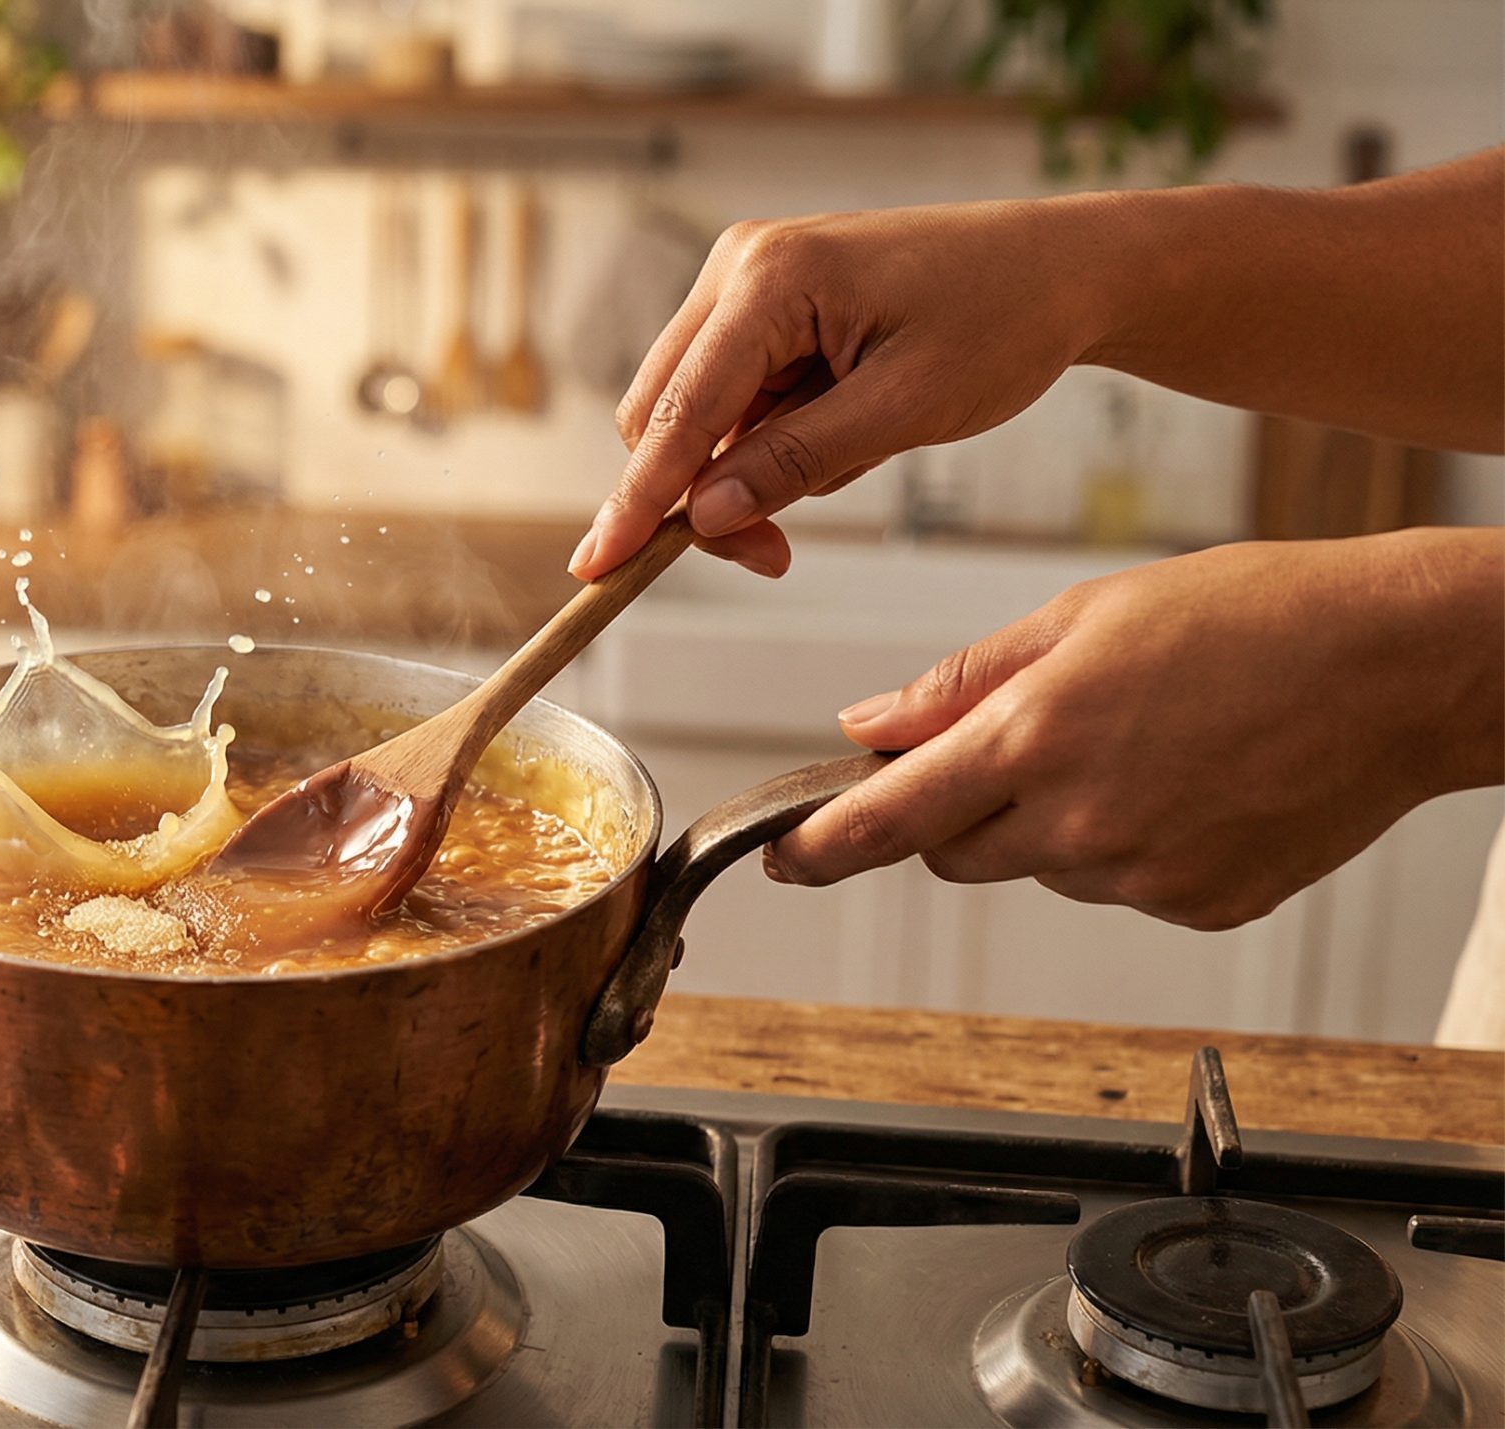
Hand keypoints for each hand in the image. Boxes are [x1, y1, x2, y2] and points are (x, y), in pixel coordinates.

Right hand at [572, 197, 1114, 579]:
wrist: (1061, 269)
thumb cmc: (1002, 321)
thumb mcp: (905, 410)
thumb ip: (794, 463)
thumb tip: (702, 515)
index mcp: (772, 276)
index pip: (680, 409)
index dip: (638, 498)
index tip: (595, 564)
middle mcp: (739, 264)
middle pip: (662, 411)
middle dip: (700, 494)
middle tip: (771, 555)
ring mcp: (746, 278)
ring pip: (691, 409)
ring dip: (738, 468)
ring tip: (842, 469)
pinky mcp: (763, 301)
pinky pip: (730, 394)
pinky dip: (764, 438)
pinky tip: (836, 432)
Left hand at [766, 530, 1504, 930]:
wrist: (1405, 667)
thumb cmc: (1257, 615)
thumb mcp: (1084, 615)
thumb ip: (963, 682)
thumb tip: (867, 727)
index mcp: (1037, 738)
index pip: (887, 820)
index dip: (819, 847)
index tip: (782, 860)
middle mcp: (1081, 823)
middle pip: (954, 852)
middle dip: (954, 809)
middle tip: (1017, 745)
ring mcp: (1145, 875)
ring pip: (1040, 867)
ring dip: (1049, 821)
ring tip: (1140, 742)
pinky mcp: (1202, 905)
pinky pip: (1121, 884)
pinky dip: (1128, 844)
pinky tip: (1188, 781)